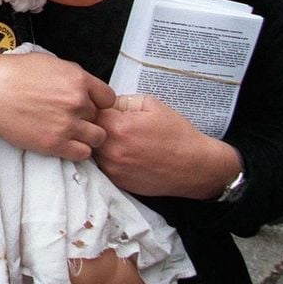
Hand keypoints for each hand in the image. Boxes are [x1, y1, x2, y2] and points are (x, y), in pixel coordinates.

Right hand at [0, 51, 116, 160]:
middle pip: (100, 118)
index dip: (99, 102)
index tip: (89, 105)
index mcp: (77, 79)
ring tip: (70, 133)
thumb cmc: (13, 74)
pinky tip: (63, 142)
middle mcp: (77, 102)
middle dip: (88, 118)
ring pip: (97, 138)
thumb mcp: (48, 63)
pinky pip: (83, 153)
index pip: (108, 98)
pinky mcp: (55, 144)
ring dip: (87, 136)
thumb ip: (72, 76)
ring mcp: (68, 124)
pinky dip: (77, 150)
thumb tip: (84, 87)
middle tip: (70, 118)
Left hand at [95, 94, 240, 197]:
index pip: (90, 113)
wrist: (195, 166)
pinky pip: (102, 165)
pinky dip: (108, 158)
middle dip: (95, 126)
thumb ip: (122, 100)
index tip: (105, 109)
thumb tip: (104, 103)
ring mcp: (113, 169)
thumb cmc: (177, 134)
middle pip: (87, 133)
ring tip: (121, 139)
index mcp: (118, 128)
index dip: (96, 109)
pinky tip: (125, 153)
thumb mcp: (151, 105)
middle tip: (113, 124)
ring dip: (99, 143)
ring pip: (92, 150)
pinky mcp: (118, 182)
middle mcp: (112, 150)